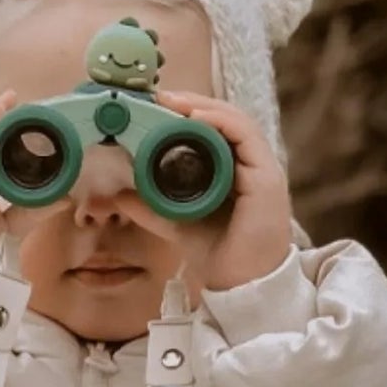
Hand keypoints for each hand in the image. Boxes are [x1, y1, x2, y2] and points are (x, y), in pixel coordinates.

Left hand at [150, 89, 295, 295]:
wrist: (240, 288)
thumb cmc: (219, 257)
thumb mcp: (177, 224)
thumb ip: (152, 208)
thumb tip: (119, 195)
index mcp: (235, 172)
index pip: (216, 130)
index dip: (188, 113)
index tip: (156, 107)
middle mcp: (251, 166)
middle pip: (225, 119)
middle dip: (192, 103)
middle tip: (158, 97)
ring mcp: (262, 170)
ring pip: (236, 121)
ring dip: (203, 106)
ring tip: (172, 103)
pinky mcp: (266, 178)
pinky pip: (246, 136)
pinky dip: (220, 122)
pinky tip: (195, 117)